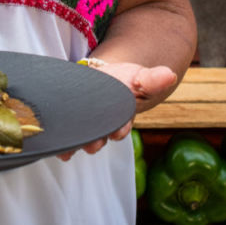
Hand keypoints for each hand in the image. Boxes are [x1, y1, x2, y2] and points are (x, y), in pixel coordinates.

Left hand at [56, 61, 176, 161]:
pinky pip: (65, 136)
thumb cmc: (122, 80)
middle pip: (99, 138)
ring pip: (80, 140)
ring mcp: (85, 128)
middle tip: (91, 143)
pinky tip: (56, 147)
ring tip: (68, 149)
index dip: (119, 129)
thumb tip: (169, 74)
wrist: (102, 78)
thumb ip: (151, 79)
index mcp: (121, 119)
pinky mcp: (70, 123)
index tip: (117, 129)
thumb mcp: (138, 77)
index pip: (121, 127)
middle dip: (95, 142)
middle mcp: (103, 128)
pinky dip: (60, 143)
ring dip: (75, 145)